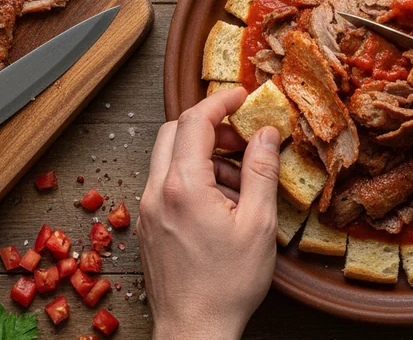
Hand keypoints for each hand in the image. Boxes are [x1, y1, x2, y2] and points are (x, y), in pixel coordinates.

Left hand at [137, 88, 280, 339]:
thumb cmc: (226, 285)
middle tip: (241, 138)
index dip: (221, 102)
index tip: (242, 96)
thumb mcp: (258, 224)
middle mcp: (156, 192)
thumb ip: (261, 171)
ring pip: (168, 157)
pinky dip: (191, 176)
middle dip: (209, 125)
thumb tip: (266, 134)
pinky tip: (220, 202)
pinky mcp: (147, 226)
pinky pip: (166, 183)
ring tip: (238, 179)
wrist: (194, 333)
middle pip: (174, 131)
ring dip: (202, 153)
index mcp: (183, 186)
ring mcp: (147, 210)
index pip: (195, 121)